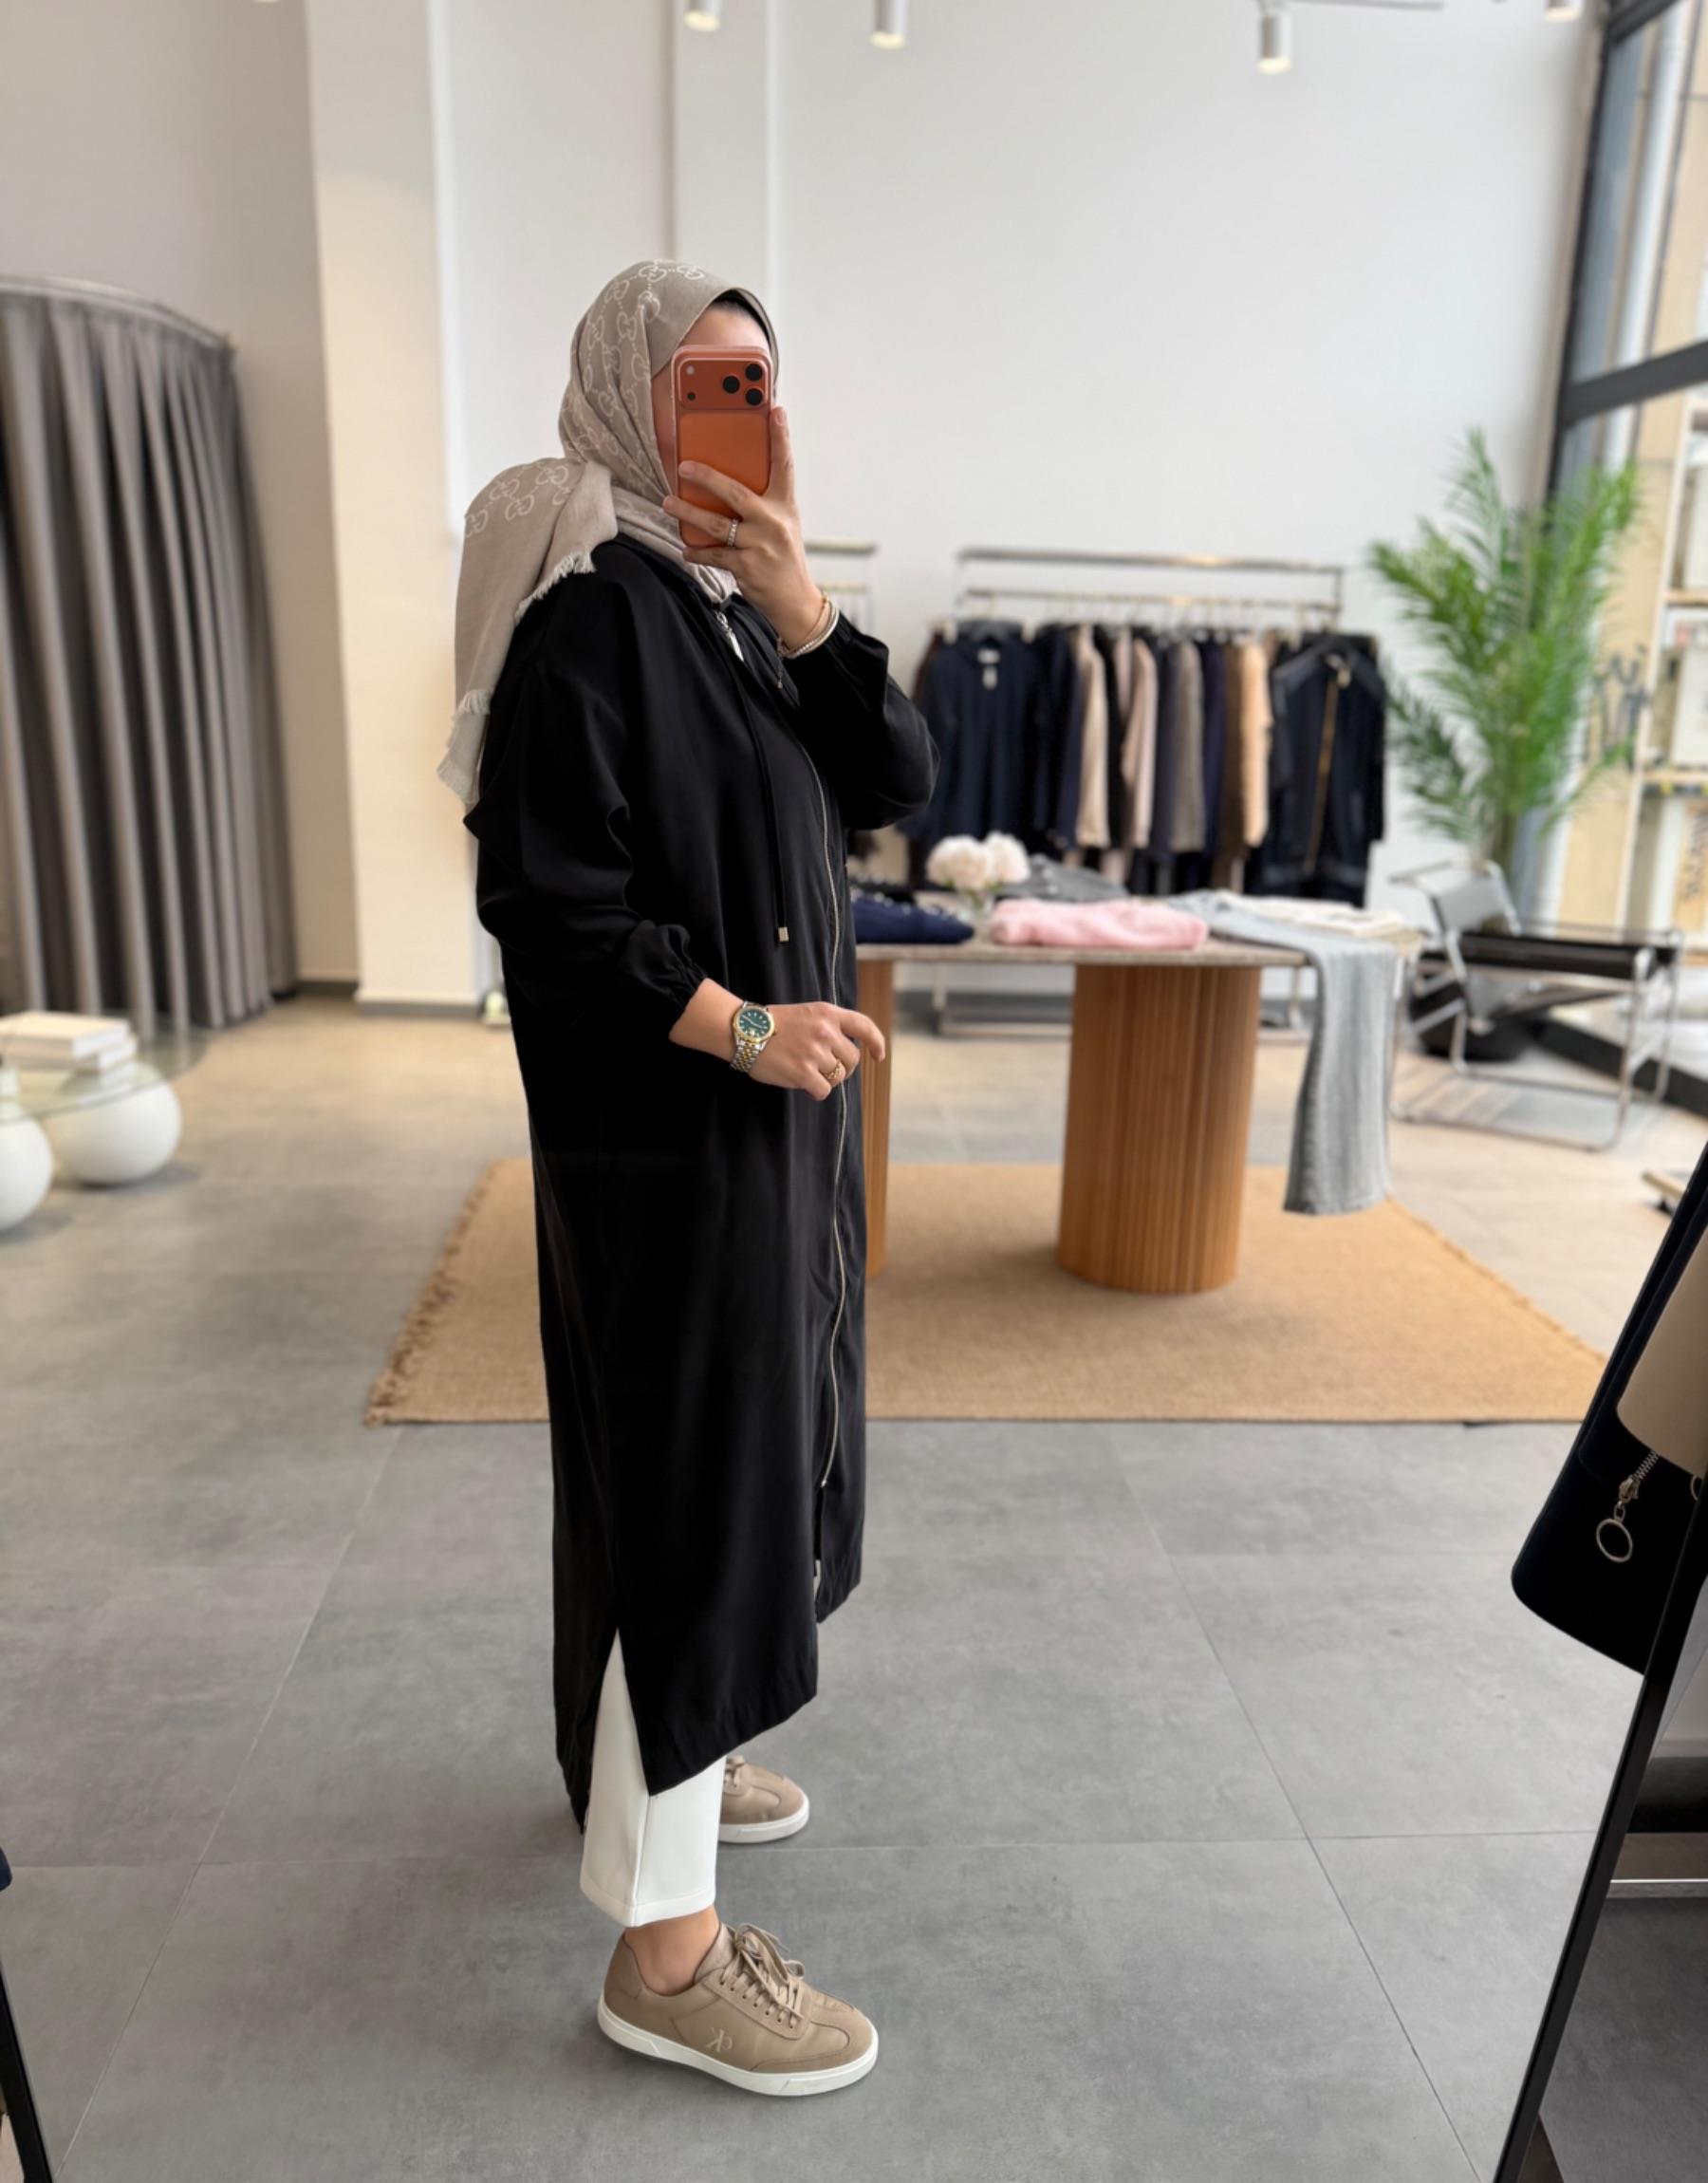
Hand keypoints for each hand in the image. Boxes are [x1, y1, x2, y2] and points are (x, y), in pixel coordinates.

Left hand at [662, 407, 826, 649]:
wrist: (794, 600)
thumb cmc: (783, 558)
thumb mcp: (782, 524)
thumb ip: (761, 504)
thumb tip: (723, 484)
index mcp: (785, 506)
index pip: (785, 465)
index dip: (781, 437)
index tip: (775, 410)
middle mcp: (774, 522)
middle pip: (736, 492)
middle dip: (707, 477)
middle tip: (684, 467)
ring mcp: (760, 544)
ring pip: (716, 523)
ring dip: (688, 512)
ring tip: (668, 503)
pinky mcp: (746, 566)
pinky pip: (713, 554)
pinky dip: (696, 551)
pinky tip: (686, 547)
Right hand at [749, 1001, 885, 1099]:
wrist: (744, 1031)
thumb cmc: (772, 1024)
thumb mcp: (806, 1013)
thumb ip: (827, 1027)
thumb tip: (845, 1053)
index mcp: (827, 1014)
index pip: (863, 1026)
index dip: (875, 1043)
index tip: (878, 1056)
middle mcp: (825, 1032)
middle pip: (852, 1060)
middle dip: (843, 1068)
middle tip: (825, 1070)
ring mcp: (815, 1052)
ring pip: (837, 1077)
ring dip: (825, 1079)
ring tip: (806, 1072)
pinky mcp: (803, 1072)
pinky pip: (823, 1090)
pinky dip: (816, 1091)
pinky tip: (803, 1084)